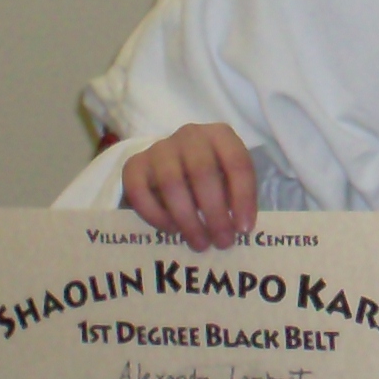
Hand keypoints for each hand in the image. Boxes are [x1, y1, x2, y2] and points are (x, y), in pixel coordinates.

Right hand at [123, 123, 259, 250]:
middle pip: (202, 172)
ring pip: (171, 183)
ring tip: (200, 243)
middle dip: (215, 213)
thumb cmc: (209, 176)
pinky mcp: (134, 165)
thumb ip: (236, 197)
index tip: (244, 229)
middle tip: (222, 242)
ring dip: (188, 219)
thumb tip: (239, 227)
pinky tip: (172, 230)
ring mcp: (160, 148)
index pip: (237, 162)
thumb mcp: (229, 179)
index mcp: (220, 135)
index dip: (243, 196)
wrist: (169, 165)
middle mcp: (190, 136)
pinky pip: (140, 192)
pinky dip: (157, 216)